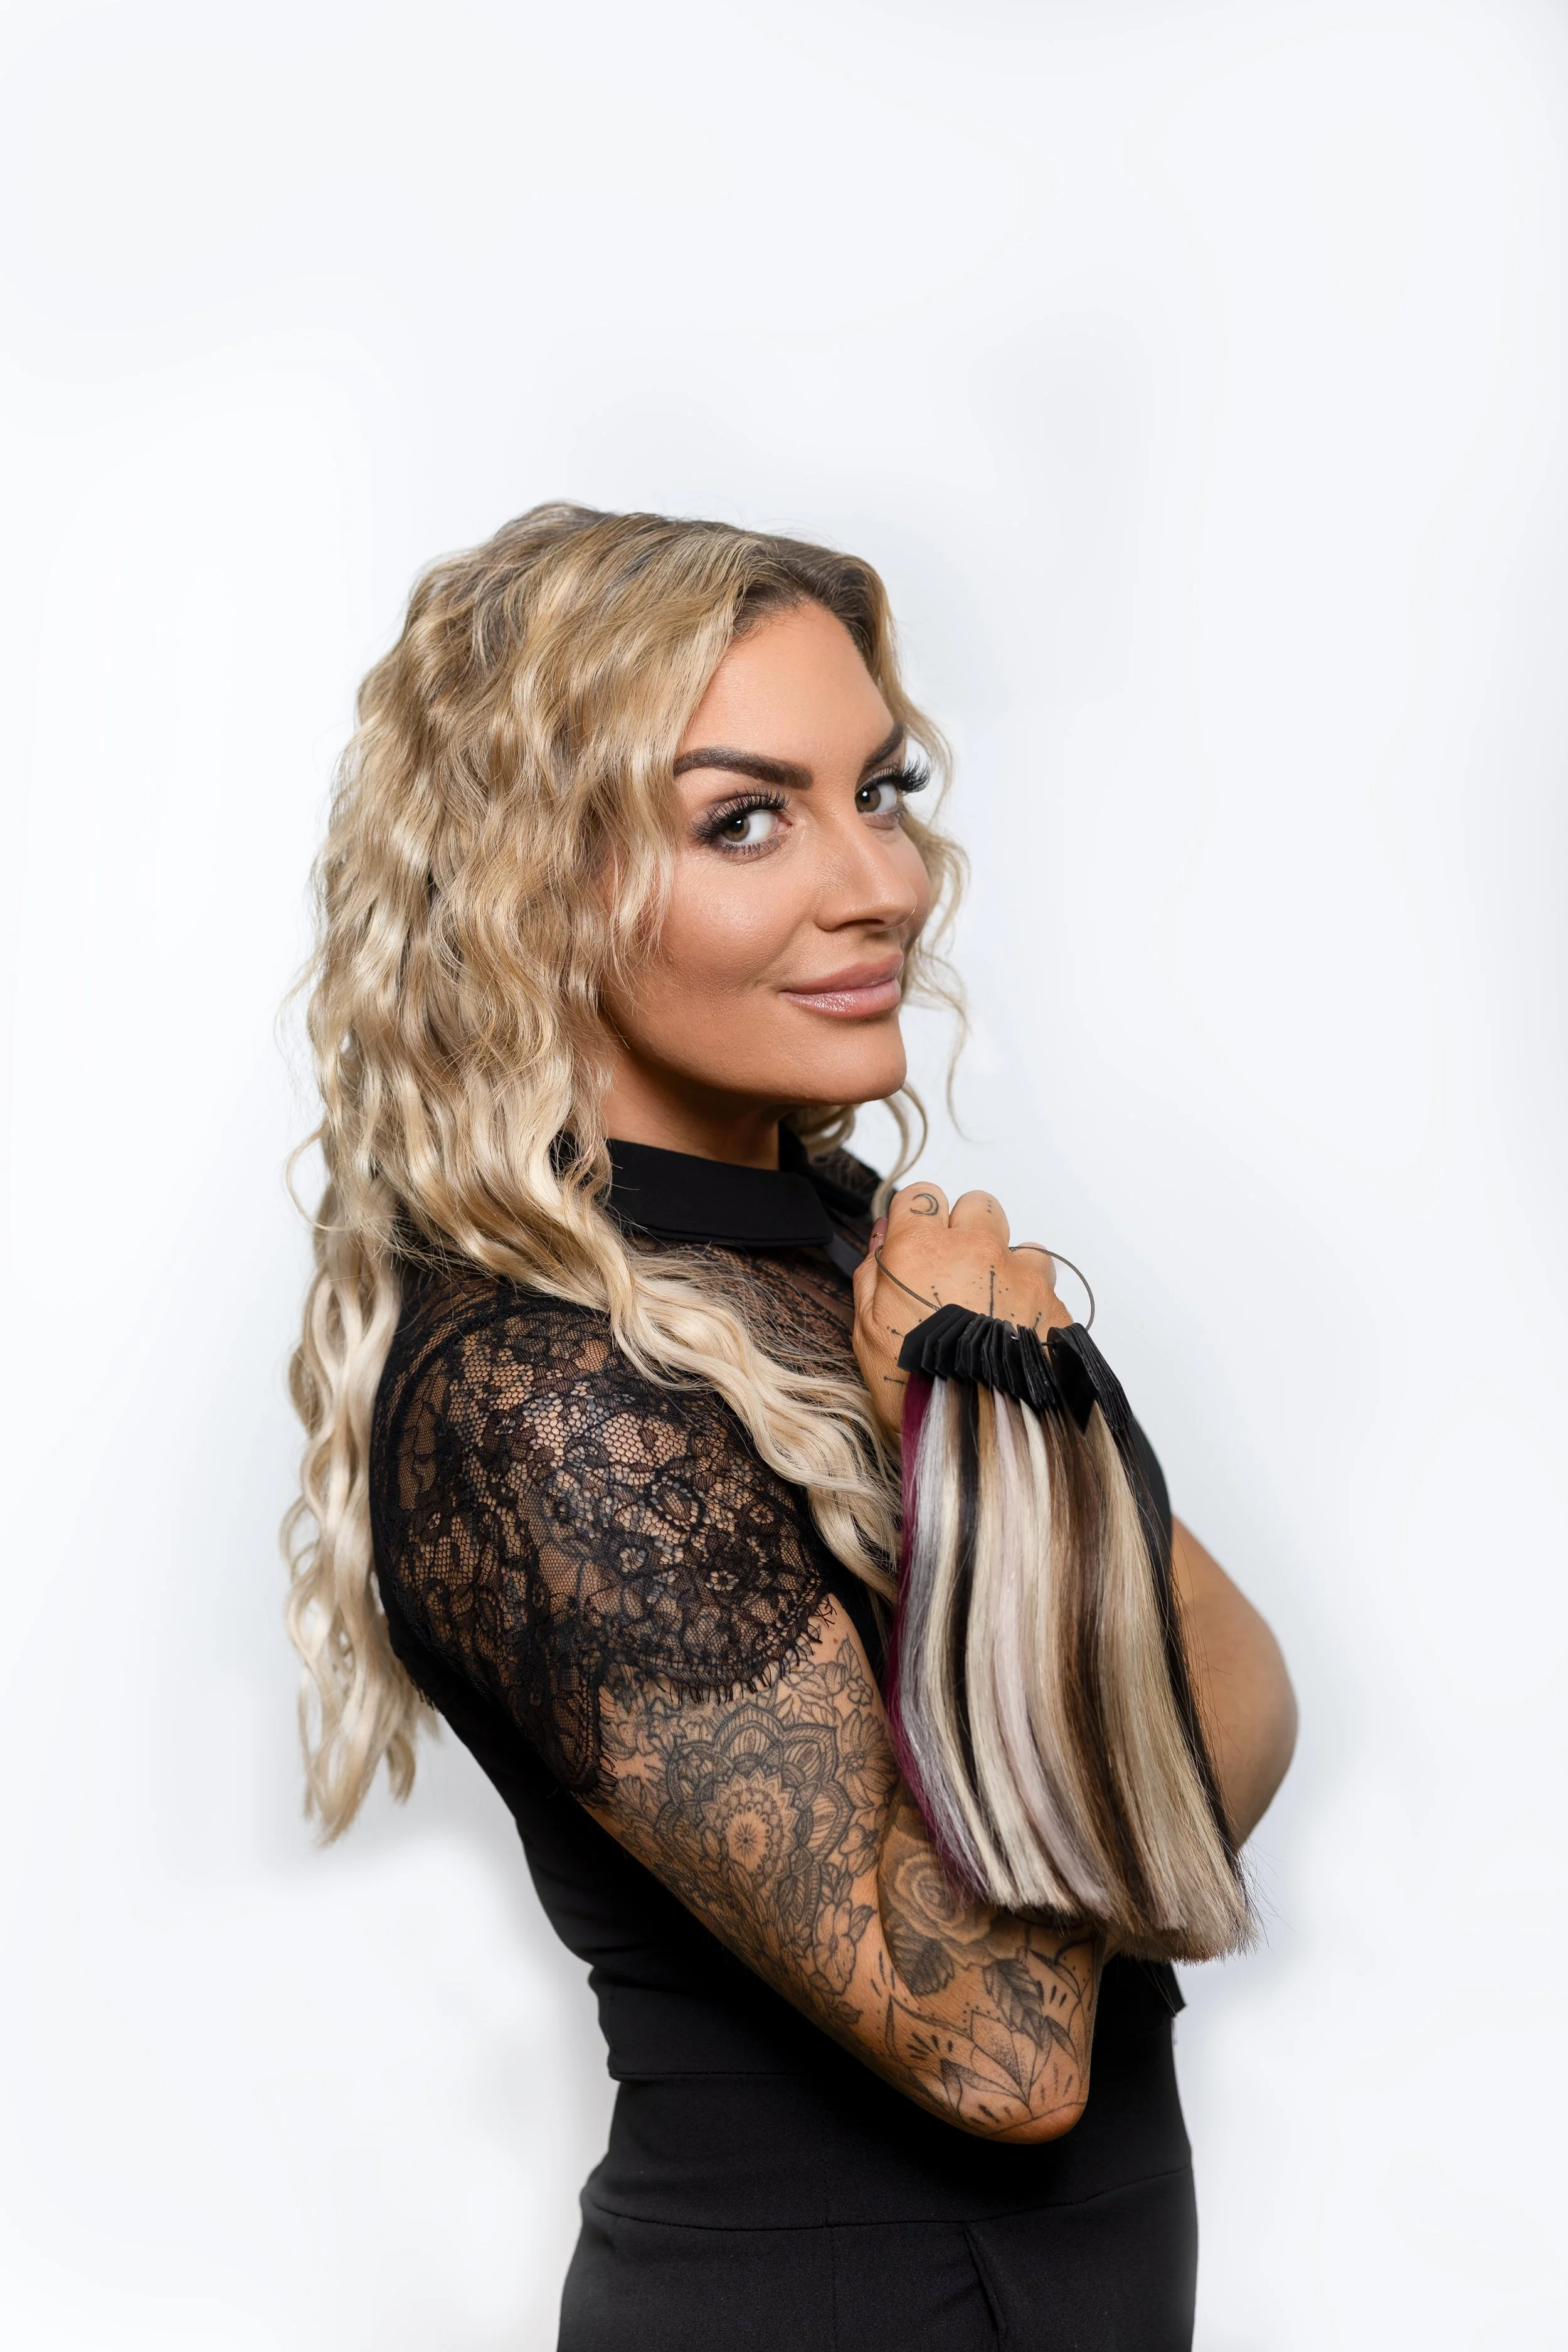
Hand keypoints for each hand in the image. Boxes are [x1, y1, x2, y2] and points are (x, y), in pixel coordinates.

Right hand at [851, 1184, 1071, 1438]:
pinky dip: (1034, 1301)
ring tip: (995, 1307)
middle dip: (968, 1230)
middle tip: (957, 1272)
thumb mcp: (866, 1330)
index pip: (922, 1194)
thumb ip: (872, 1273)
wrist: (979, 1427)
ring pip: (1020, 1242)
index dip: (919, 1217)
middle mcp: (976, 1249)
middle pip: (978, 1205)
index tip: (918, 1240)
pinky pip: (1048, 1284)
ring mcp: (1021, 1274)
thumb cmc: (915, 1383)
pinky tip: (1016, 1334)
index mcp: (923, 1249)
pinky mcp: (1053, 1304)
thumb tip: (884, 1237)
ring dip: (1008, 1265)